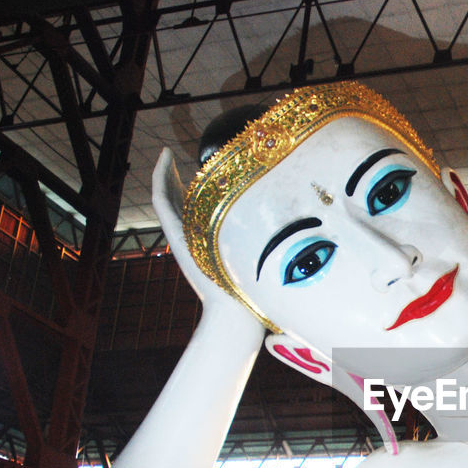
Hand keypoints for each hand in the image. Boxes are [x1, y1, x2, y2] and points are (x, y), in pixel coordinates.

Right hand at [151, 149, 266, 337]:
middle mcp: (193, 238)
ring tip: (166, 153)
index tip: (206, 172)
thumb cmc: (255, 295)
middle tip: (176, 157)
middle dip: (177, 180)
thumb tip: (308, 242)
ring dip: (163, 174)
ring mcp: (181, 236)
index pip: (198, 210)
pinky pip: (160, 201)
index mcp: (210, 242)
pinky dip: (159, 178)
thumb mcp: (264, 261)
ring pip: (165, 198)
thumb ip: (272, 248)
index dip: (197, 190)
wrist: (236, 314)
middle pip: (178, 202)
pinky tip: (165, 158)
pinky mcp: (175, 235)